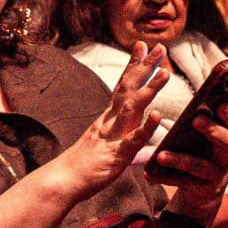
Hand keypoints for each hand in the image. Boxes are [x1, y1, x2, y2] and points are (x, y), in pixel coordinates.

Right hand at [51, 41, 167, 201]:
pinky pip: (133, 140)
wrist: (62, 181)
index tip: (142, 46)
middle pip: (129, 89)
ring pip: (132, 108)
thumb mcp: (105, 149)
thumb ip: (122, 143)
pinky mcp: (116, 156)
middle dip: (145, 67)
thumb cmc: (82, 167)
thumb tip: (140, 143)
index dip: (134, 65)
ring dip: (149, 89)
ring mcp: (113, 137)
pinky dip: (146, 127)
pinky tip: (158, 115)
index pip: (122, 86)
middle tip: (159, 47)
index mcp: (107, 119)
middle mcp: (110, 122)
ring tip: (165, 73)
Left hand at [156, 104, 227, 223]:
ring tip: (161, 155)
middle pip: (227, 144)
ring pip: (199, 166)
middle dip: (213, 131)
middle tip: (195, 120)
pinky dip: (164, 177)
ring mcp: (216, 175)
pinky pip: (181, 182)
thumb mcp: (209, 141)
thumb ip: (206, 125)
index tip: (219, 105)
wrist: (205, 190)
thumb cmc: (204, 155)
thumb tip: (196, 105)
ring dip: (179, 160)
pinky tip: (149, 174)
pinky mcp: (202, 189)